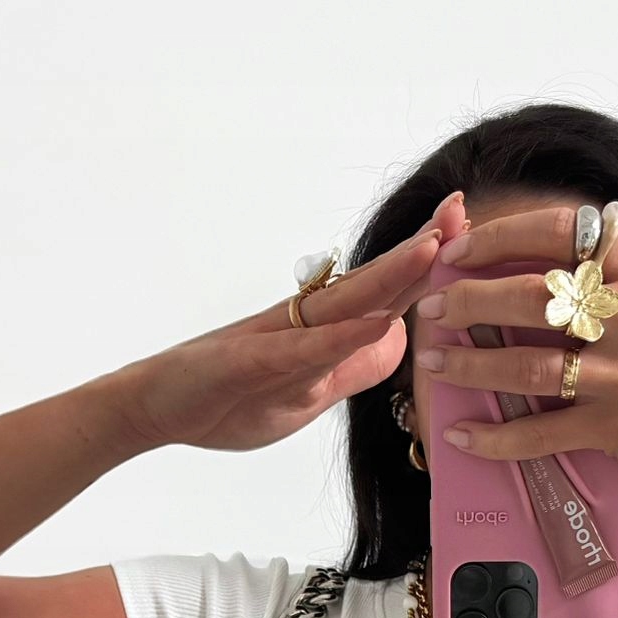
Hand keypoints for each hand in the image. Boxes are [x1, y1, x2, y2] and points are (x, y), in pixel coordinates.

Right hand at [104, 192, 470, 453]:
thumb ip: (351, 369)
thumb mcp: (306, 395)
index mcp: (320, 333)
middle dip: (421, 249)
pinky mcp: (252, 361)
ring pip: (345, 304)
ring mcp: (279, 340)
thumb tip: (396, 344)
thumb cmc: (225, 400)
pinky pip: (304, 349)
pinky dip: (339, 337)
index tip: (464, 235)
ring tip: (433, 247)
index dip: (425, 269)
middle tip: (461, 210)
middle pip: (374, 283)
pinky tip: (371, 323)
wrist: (153, 407)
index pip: (384, 297)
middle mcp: (305, 325)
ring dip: (391, 275)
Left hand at [410, 203, 617, 503]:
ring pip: (528, 362)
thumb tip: (545, 250)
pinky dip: (498, 436)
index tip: (458, 250)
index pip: (560, 231)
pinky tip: (466, 436)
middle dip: (469, 300)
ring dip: (471, 364)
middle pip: (533, 295)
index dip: (499, 238)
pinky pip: (543, 430)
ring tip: (435, 363)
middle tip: (432, 308)